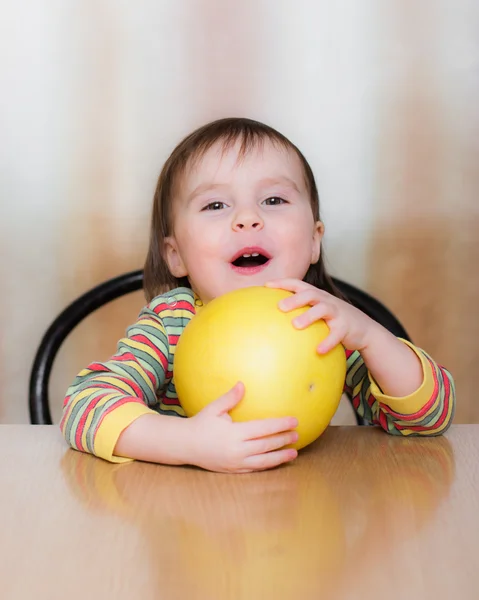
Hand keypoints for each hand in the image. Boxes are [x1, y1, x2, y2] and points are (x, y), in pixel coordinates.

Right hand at [185, 382, 298, 473]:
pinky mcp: (233, 470)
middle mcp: (237, 450)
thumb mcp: (213, 409)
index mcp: (234, 433)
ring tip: (294, 452)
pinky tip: (277, 461)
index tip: (294, 421)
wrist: (185, 446)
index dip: (280, 425)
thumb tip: (242, 384)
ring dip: (280, 456)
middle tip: (297, 434)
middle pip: (266, 445)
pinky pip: (254, 469)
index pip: (263, 428)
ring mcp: (236, 462)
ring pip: (263, 461)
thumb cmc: (200, 424)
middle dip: (283, 439)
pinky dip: (268, 466)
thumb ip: (229, 398)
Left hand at [265, 278, 379, 353]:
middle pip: (310, 294)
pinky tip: (318, 350)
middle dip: (295, 298)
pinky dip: (328, 342)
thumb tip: (272, 321)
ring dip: (309, 316)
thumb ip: (300, 311)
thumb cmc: (333, 320)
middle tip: (280, 307)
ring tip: (295, 325)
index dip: (283, 282)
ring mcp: (337, 312)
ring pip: (323, 309)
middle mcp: (326, 301)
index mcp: (317, 296)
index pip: (298, 284)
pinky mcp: (346, 327)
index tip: (267, 285)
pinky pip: (336, 334)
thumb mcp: (318, 312)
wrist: (364, 329)